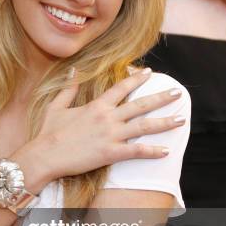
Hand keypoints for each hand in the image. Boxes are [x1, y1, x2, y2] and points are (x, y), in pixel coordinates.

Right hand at [31, 68, 184, 180]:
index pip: (121, 87)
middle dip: (161, 98)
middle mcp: (107, 117)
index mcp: (96, 105)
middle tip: (178, 93)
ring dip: (165, 123)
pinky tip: (167, 151)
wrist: (44, 155)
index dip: (137, 79)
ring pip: (144, 126)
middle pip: (140, 105)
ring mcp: (111, 135)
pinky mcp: (110, 153)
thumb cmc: (49, 132)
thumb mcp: (56, 106)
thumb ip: (69, 88)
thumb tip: (74, 70)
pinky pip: (137, 151)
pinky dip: (153, 151)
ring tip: (181, 119)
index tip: (150, 72)